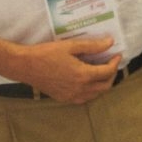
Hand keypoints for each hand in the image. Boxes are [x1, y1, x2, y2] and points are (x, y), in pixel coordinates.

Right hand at [5, 36, 120, 103]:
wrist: (25, 66)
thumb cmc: (46, 53)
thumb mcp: (71, 46)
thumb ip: (92, 46)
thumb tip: (110, 42)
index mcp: (83, 75)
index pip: (107, 72)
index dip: (115, 63)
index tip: (116, 54)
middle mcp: (80, 89)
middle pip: (105, 86)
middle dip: (112, 75)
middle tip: (111, 63)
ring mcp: (72, 96)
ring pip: (96, 94)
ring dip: (102, 84)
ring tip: (102, 71)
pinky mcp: (64, 99)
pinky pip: (84, 98)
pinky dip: (91, 91)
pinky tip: (88, 82)